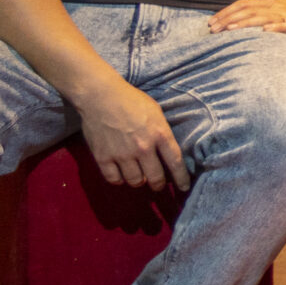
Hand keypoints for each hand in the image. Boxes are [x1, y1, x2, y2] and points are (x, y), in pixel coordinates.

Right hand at [74, 78, 189, 189]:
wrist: (101, 96)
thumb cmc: (131, 100)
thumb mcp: (156, 113)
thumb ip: (162, 133)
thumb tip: (167, 151)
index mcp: (160, 134)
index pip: (175, 162)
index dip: (181, 178)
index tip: (184, 188)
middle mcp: (143, 147)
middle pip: (155, 177)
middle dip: (158, 184)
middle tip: (157, 185)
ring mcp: (122, 154)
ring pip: (135, 181)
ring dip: (139, 181)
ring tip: (139, 177)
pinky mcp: (103, 157)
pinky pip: (114, 179)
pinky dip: (119, 180)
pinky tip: (121, 175)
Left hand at [210, 0, 285, 52]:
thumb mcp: (279, 1)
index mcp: (271, 2)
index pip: (244, 5)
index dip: (226, 12)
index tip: (211, 22)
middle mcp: (278, 7)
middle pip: (249, 11)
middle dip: (229, 19)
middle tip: (214, 29)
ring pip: (264, 18)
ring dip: (246, 24)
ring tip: (230, 30)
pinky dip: (276, 28)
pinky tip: (265, 31)